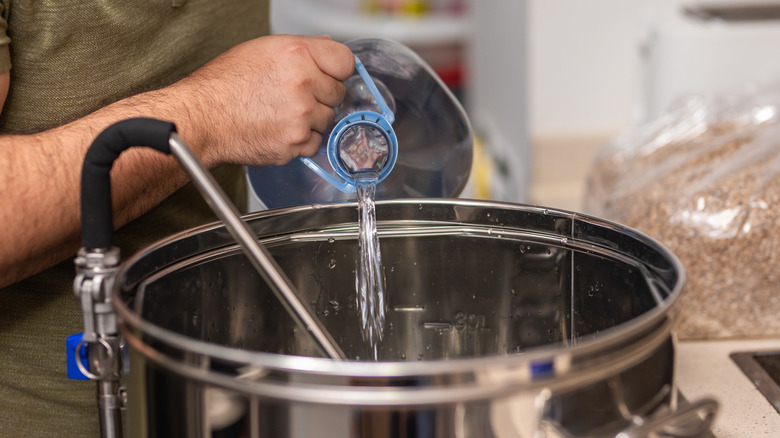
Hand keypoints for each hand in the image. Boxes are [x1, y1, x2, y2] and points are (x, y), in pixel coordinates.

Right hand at [177, 34, 354, 166]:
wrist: (202, 118)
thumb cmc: (224, 84)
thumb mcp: (261, 50)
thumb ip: (301, 48)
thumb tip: (326, 45)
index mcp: (296, 54)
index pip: (345, 61)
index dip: (335, 70)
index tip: (328, 76)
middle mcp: (302, 83)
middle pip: (339, 93)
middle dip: (322, 96)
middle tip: (294, 97)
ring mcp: (301, 115)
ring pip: (328, 119)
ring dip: (312, 119)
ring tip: (282, 113)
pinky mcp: (296, 142)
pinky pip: (315, 142)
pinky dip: (302, 140)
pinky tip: (280, 129)